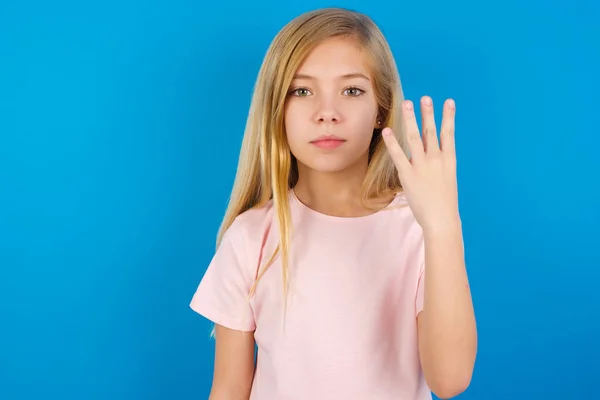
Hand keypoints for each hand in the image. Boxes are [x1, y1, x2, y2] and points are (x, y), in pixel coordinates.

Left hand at [382, 96, 459, 232]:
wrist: (442, 219)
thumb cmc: (444, 202)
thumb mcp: (447, 179)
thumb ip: (438, 164)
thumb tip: (430, 153)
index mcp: (449, 160)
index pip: (449, 133)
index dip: (448, 116)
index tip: (448, 101)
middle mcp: (436, 159)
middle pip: (431, 131)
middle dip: (427, 113)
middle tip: (424, 98)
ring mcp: (422, 166)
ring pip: (415, 137)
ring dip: (411, 119)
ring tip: (407, 104)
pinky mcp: (408, 175)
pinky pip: (399, 154)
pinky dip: (392, 141)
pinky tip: (388, 130)